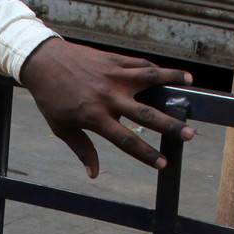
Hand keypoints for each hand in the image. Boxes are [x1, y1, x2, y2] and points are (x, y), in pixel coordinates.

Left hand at [17, 39, 195, 178]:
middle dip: (170, 125)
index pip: (127, 141)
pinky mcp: (113, 59)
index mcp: (96, 117)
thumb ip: (82, 149)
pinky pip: (140, 63)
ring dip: (172, 81)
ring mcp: (113, 76)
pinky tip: (172, 74)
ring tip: (191, 85)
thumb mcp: (61, 128)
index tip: (163, 164)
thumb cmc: (51, 98)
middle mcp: (109, 97)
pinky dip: (157, 69)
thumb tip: (94, 174)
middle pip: (146, 114)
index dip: (146, 154)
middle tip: (190, 134)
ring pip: (149, 78)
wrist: (42, 61)